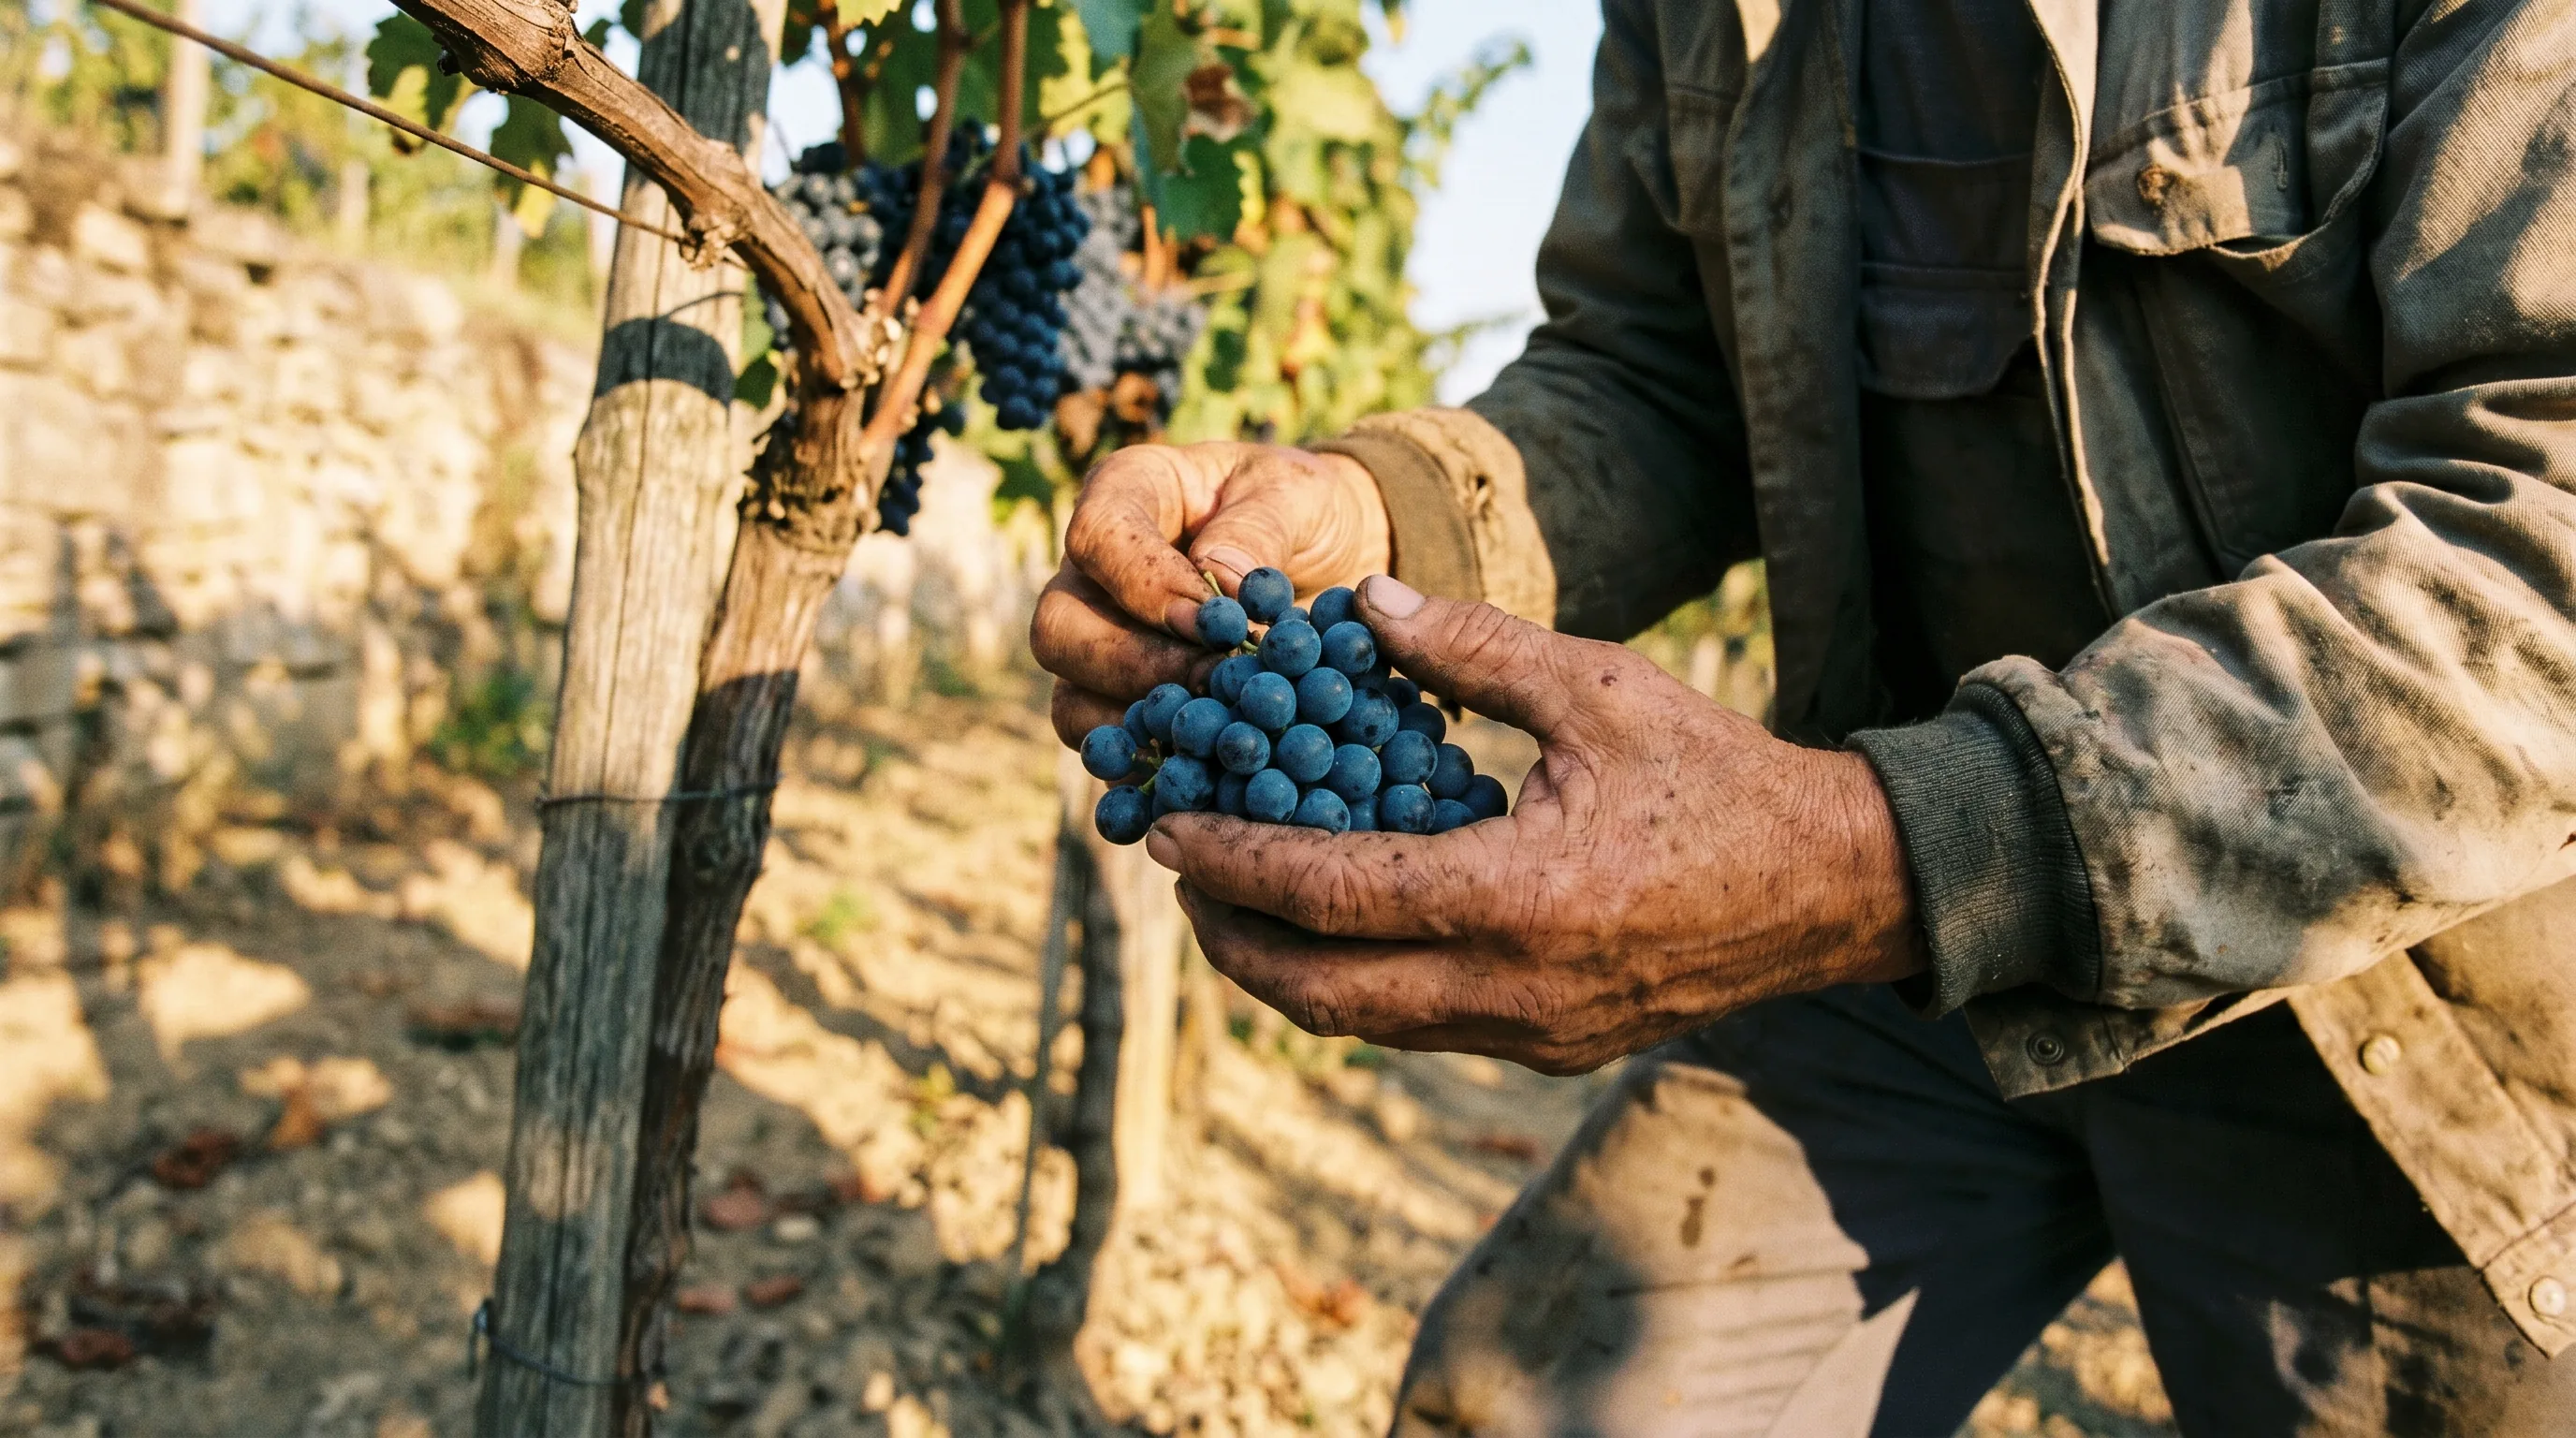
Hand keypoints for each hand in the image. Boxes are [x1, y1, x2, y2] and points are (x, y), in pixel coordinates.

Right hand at [1033, 443, 1389, 746]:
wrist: (1329, 555)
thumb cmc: (1301, 508)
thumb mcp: (1297, 495)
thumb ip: (1260, 526)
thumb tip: (1219, 575)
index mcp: (1126, 494)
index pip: (1097, 536)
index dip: (1142, 587)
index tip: (1211, 623)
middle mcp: (1092, 574)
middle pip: (1060, 629)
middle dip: (1132, 665)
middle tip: (1214, 681)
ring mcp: (1099, 644)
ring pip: (1070, 698)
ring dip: (1139, 722)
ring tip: (1216, 726)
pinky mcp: (1123, 705)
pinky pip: (1109, 748)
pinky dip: (1150, 766)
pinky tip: (1205, 768)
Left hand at [1147, 577, 1926, 1074]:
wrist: (1837, 888)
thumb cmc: (1722, 778)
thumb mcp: (1601, 689)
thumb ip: (1474, 649)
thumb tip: (1365, 605)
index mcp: (1518, 900)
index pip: (1332, 894)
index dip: (1236, 862)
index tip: (1168, 827)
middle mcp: (1512, 990)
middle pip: (1320, 992)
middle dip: (1232, 937)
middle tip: (1182, 871)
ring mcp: (1531, 1033)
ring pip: (1364, 1022)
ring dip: (1286, 968)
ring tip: (1237, 894)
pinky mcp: (1551, 1046)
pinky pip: (1420, 1023)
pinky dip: (1357, 979)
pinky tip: (1338, 919)